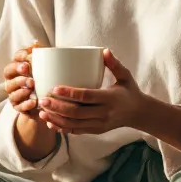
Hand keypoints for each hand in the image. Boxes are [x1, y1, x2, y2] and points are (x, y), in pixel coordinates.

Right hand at [2, 40, 43, 125]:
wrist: (49, 102)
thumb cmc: (46, 80)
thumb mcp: (46, 66)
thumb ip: (42, 53)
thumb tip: (35, 43)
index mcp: (18, 67)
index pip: (15, 58)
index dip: (20, 56)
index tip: (28, 57)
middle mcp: (12, 80)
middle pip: (8, 72)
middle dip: (17, 70)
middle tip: (28, 69)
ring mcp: (13, 94)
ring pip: (11, 90)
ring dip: (21, 86)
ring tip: (32, 85)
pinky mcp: (18, 106)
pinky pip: (18, 106)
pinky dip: (25, 103)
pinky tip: (34, 101)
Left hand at [37, 49, 160, 135]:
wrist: (139, 114)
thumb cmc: (130, 91)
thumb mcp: (125, 76)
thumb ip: (114, 64)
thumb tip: (104, 50)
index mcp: (110, 98)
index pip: (86, 96)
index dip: (69, 93)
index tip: (54, 87)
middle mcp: (104, 113)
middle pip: (76, 112)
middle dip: (57, 107)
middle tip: (42, 99)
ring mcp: (100, 124)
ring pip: (74, 124)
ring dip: (56, 119)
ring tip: (41, 111)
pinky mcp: (96, 130)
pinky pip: (77, 131)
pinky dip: (62, 128)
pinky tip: (50, 122)